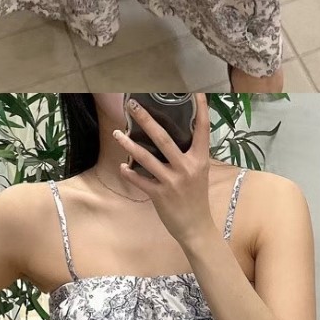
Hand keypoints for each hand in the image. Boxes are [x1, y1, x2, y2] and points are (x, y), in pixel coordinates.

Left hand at [112, 93, 214, 249]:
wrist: (196, 227)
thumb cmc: (196, 197)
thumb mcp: (199, 173)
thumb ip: (188, 155)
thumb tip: (171, 137)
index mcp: (200, 160)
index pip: (202, 130)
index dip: (201, 111)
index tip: (197, 92)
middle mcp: (187, 167)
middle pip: (164, 138)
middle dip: (147, 120)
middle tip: (133, 106)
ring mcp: (172, 181)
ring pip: (146, 157)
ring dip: (129, 144)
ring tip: (117, 133)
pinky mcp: (159, 195)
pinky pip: (140, 180)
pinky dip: (129, 173)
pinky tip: (122, 166)